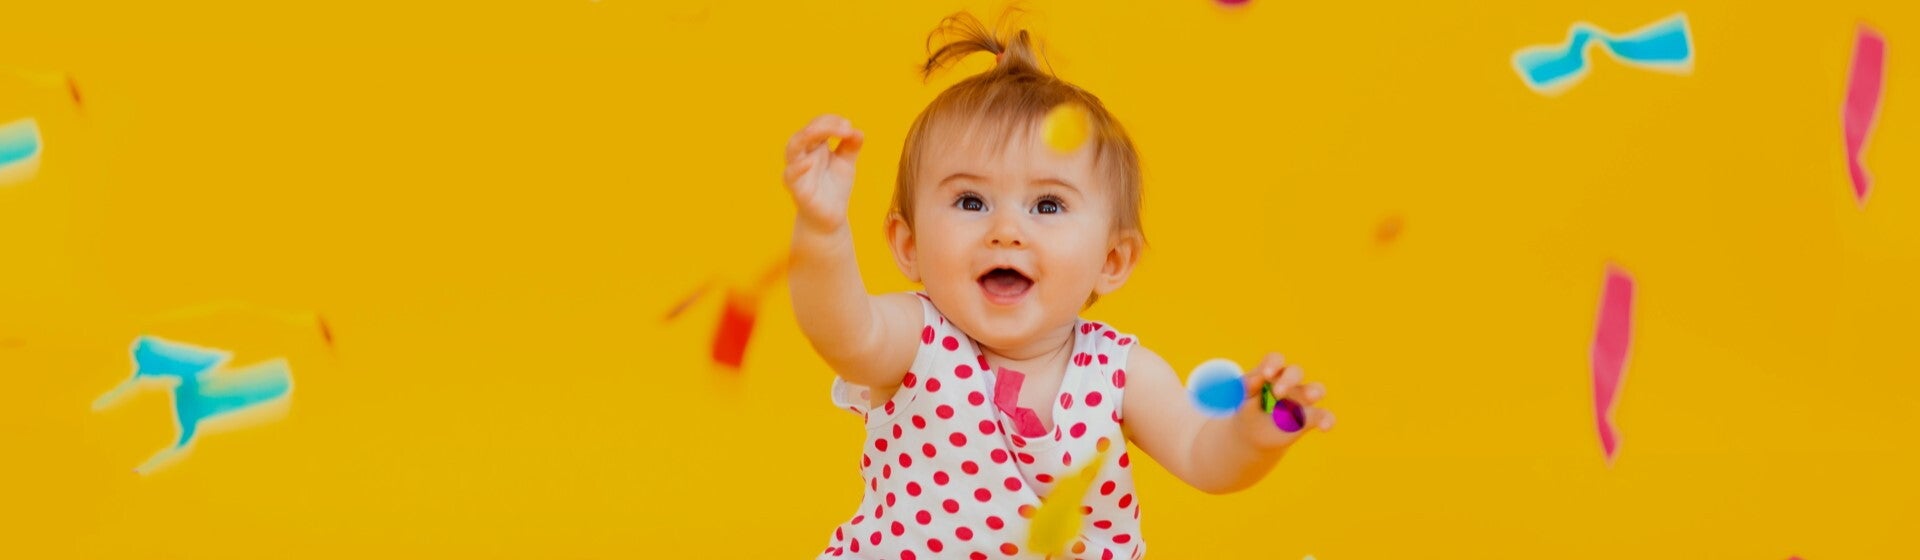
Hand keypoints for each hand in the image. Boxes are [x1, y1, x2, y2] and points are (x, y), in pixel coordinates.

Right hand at [783, 114, 864, 232]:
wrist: (830, 217)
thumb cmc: (835, 187)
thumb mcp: (846, 164)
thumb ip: (851, 147)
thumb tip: (858, 131)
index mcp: (814, 145)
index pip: (818, 124)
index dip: (833, 121)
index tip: (850, 127)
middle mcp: (803, 154)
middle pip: (806, 131)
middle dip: (823, 125)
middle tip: (845, 127)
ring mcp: (797, 170)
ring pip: (793, 147)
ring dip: (807, 136)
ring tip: (824, 131)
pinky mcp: (796, 188)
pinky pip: (791, 175)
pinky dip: (798, 167)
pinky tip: (809, 162)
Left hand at [1239, 352, 1334, 448]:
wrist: (1253, 437)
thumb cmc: (1247, 412)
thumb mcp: (1241, 401)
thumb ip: (1247, 389)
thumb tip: (1253, 380)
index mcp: (1270, 373)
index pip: (1274, 360)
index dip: (1272, 364)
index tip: (1266, 374)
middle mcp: (1289, 382)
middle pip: (1295, 372)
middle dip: (1289, 379)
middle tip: (1277, 392)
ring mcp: (1302, 399)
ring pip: (1316, 389)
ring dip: (1313, 391)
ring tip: (1310, 397)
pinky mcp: (1311, 417)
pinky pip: (1324, 415)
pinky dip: (1327, 420)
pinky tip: (1324, 426)